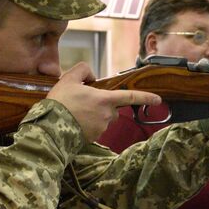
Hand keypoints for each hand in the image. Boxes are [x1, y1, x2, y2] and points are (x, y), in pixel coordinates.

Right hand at [47, 62, 161, 142]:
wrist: (49, 127)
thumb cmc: (60, 103)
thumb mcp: (69, 78)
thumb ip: (83, 70)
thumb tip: (92, 76)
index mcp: (105, 100)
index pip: (130, 97)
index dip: (146, 97)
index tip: (159, 100)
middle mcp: (107, 115)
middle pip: (112, 108)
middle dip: (103, 104)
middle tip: (82, 101)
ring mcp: (101, 129)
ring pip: (103, 119)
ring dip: (94, 115)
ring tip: (75, 111)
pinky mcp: (93, 138)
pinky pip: (94, 128)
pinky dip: (87, 124)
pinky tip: (74, 121)